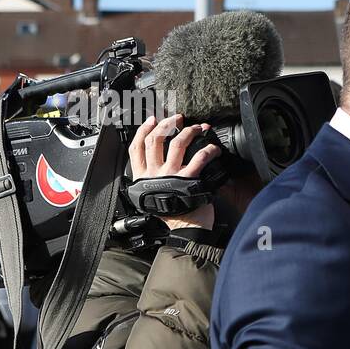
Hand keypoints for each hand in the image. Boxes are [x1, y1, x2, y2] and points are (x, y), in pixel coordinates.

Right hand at [129, 114, 219, 230]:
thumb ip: (151, 180)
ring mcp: (171, 175)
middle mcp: (154, 174)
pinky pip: (199, 157)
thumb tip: (156, 166)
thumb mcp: (151, 197)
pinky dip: (208, 149)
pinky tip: (213, 148)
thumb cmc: (173, 216)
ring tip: (198, 127)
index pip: (136, 148)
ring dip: (188, 131)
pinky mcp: (189, 178)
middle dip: (166, 124)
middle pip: (155, 140)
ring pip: (176, 143)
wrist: (185, 230)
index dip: (143, 131)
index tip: (151, 120)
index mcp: (142, 178)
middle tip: (176, 118)